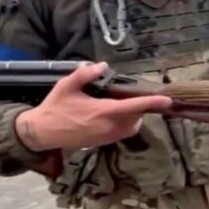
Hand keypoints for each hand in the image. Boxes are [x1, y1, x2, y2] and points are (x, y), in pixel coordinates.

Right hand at [14, 62, 172, 151]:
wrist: (42, 133)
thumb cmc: (55, 107)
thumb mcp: (66, 86)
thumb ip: (85, 74)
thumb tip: (102, 65)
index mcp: (102, 112)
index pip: (133, 107)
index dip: (152, 103)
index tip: (167, 100)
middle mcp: (109, 127)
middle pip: (136, 117)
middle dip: (140, 107)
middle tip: (134, 96)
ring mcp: (106, 137)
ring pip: (131, 127)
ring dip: (133, 117)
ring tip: (123, 104)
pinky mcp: (103, 143)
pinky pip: (122, 133)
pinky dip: (125, 124)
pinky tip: (113, 114)